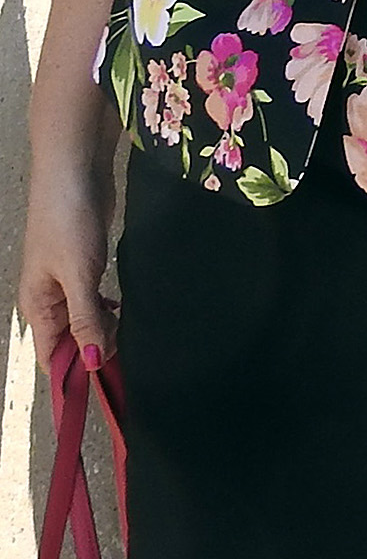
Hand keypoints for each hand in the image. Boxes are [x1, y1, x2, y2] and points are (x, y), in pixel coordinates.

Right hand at [18, 165, 115, 366]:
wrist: (76, 171)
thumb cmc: (68, 221)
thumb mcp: (79, 274)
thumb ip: (85, 317)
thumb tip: (91, 361)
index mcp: (38, 307)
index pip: (53, 357)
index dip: (77, 375)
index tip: (110, 387)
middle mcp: (48, 300)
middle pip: (70, 342)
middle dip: (96, 352)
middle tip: (133, 360)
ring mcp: (67, 281)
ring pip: (85, 320)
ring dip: (106, 330)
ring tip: (135, 338)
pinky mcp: (85, 264)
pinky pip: (95, 299)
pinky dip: (110, 309)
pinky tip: (128, 310)